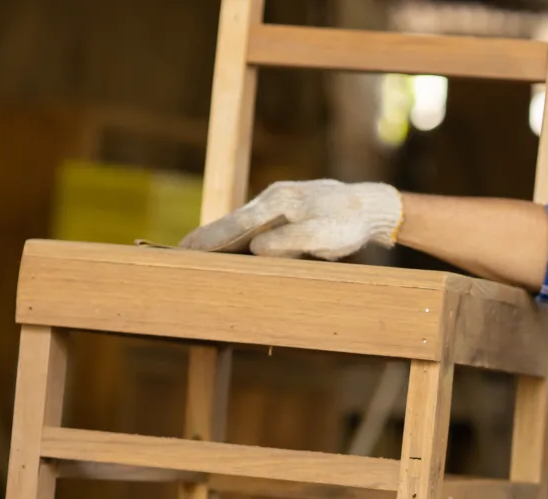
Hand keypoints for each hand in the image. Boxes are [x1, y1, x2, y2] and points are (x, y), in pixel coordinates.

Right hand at [178, 179, 402, 258]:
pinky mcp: (285, 211)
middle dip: (206, 237)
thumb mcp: (323, 236)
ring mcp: (278, 203)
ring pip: (242, 224)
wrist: (369, 206)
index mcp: (279, 202)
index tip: (187, 249)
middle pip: (233, 221)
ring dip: (219, 237)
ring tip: (194, 251)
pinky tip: (227, 247)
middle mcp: (274, 198)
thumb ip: (290, 242)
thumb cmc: (348, 223)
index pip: (237, 224)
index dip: (211, 238)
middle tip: (178, 251)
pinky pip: (255, 226)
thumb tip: (255, 249)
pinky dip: (238, 236)